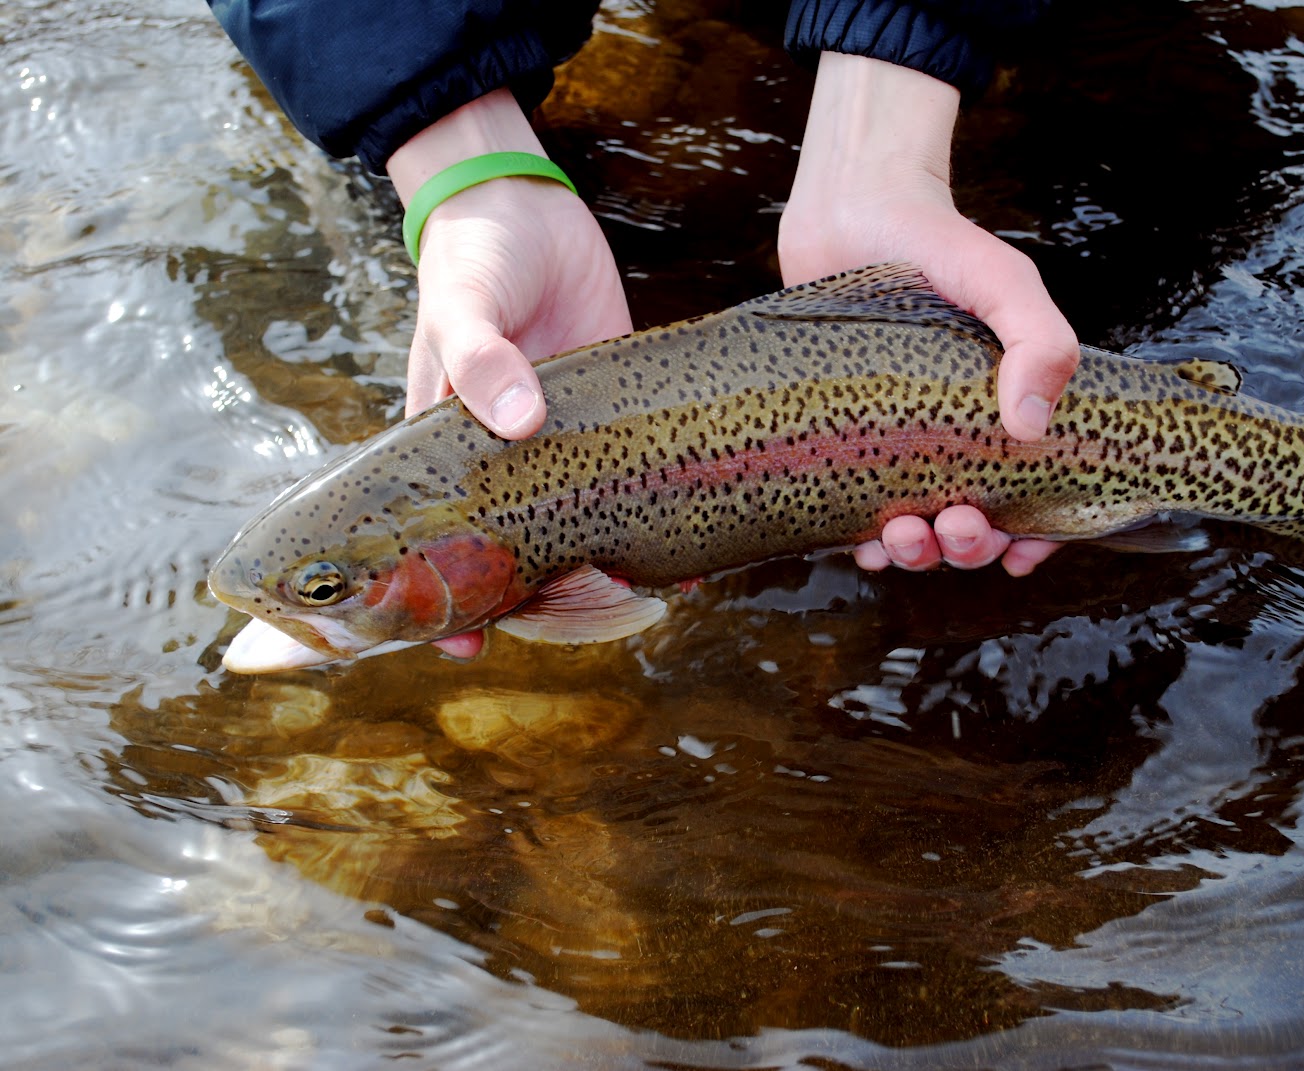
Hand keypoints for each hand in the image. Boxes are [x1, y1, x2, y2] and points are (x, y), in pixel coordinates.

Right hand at [388, 90, 631, 655]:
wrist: (527, 201)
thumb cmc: (472, 255)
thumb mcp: (463, 305)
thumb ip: (480, 360)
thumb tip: (519, 425)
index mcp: (450, 441)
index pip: (442, 534)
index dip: (446, 590)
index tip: (464, 640)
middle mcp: (505, 451)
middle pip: (515, 539)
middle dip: (537, 589)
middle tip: (574, 624)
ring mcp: (561, 433)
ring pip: (580, 514)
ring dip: (604, 556)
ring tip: (643, 597)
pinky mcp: (613, 404)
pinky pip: (633, 467)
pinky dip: (653, 503)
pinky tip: (687, 538)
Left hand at [781, 54, 1077, 575]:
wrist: (849, 209)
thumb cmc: (937, 242)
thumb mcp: (1003, 284)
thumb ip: (1039, 339)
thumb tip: (1030, 425)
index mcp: (1002, 412)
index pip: (1034, 497)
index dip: (1034, 538)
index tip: (1020, 553)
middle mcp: (952, 437)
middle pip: (971, 526)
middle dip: (968, 547)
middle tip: (957, 527)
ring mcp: (894, 443)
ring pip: (913, 530)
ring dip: (917, 554)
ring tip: (906, 537)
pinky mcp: (840, 441)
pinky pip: (851, 512)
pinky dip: (861, 541)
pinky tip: (862, 543)